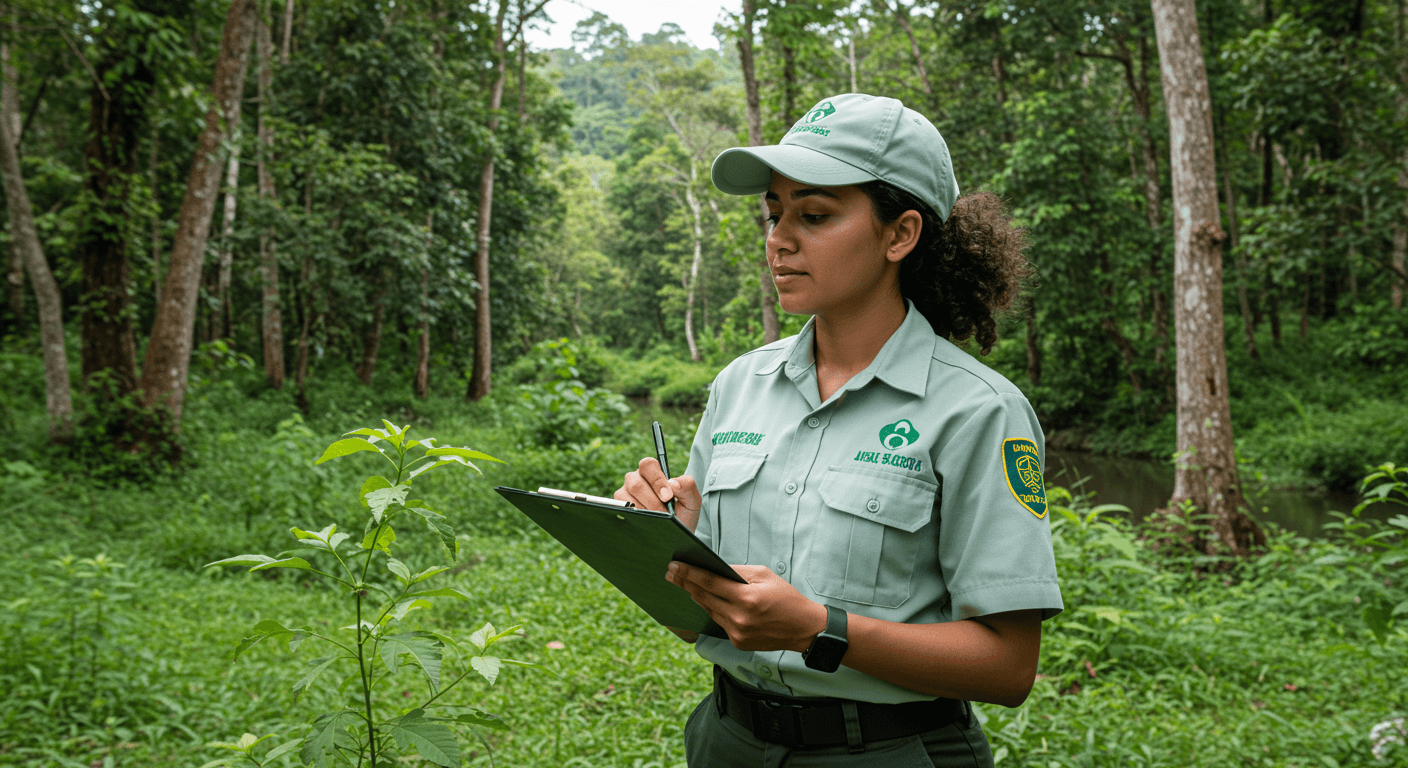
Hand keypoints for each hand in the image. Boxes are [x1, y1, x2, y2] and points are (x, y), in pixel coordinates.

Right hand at [614, 458, 701, 531]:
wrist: (674, 535)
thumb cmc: (683, 514)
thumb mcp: (692, 501)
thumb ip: (687, 486)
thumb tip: (672, 483)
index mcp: (653, 472)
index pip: (648, 464)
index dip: (656, 480)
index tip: (668, 497)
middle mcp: (636, 480)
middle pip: (636, 483)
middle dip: (652, 501)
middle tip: (664, 513)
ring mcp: (624, 494)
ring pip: (627, 497)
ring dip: (645, 511)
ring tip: (658, 519)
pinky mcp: (618, 508)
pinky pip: (622, 509)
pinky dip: (636, 517)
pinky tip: (646, 523)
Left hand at [665, 561, 826, 652]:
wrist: (803, 629)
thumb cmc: (786, 597)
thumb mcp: (765, 575)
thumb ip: (738, 572)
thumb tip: (714, 568)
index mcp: (748, 598)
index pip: (710, 583)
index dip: (689, 573)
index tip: (674, 565)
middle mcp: (740, 618)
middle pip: (704, 597)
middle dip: (685, 583)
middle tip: (670, 573)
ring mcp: (737, 633)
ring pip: (709, 610)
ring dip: (696, 597)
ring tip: (683, 584)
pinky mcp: (738, 642)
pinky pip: (719, 622)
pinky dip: (713, 610)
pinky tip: (705, 600)